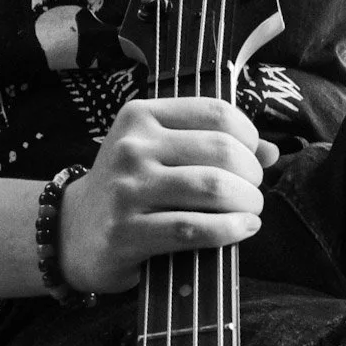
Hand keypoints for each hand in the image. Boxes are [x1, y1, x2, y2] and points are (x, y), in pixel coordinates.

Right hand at [60, 96, 277, 292]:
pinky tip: (242, 230)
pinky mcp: (126, 232)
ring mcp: (127, 189)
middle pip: (221, 151)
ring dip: (246, 203)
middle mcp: (131, 147)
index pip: (217, 113)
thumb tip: (272, 151)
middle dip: (251, 175)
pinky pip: (193, 228)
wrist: (73, 232)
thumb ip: (213, 145)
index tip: (251, 159)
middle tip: (251, 192)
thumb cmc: (130, 189)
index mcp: (141, 116)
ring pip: (211, 188)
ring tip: (250, 212)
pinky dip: (229, 230)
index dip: (249, 138)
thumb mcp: (161, 153)